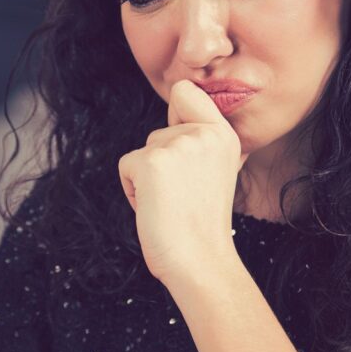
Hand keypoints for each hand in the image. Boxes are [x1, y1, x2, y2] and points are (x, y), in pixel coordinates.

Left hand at [118, 79, 247, 284]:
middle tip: (183, 195)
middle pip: (158, 131)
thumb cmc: (203, 221)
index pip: (185, 91)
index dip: (175, 113)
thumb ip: (205, 140)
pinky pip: (126, 166)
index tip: (181, 146)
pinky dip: (132, 188)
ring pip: (143, 150)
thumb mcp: (221, 170)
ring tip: (171, 203)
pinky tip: (155, 208)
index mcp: (224, 134)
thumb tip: (185, 104)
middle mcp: (203, 134)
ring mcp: (177, 145)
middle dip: (161, 162)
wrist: (200, 260)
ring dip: (147, 178)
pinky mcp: (150, 162)